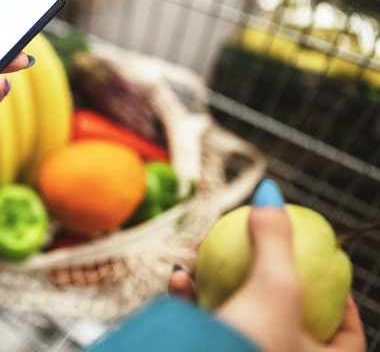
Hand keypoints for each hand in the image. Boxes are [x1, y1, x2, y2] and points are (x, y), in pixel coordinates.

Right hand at [168, 182, 365, 351]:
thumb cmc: (249, 347)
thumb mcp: (274, 286)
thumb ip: (274, 239)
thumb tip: (272, 193)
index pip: (348, 335)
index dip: (343, 303)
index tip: (329, 276)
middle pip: (287, 323)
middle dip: (270, 286)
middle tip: (264, 263)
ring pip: (241, 323)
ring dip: (223, 287)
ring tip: (209, 260)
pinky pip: (207, 328)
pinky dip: (192, 303)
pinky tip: (179, 278)